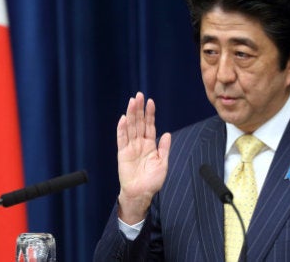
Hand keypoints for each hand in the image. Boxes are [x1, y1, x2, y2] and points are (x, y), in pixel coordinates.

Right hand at [116, 92, 170, 224]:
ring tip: (132, 102)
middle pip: (139, 123)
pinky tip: (123, 119)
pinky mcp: (122, 153)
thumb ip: (164, 148)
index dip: (150, 114)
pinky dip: (122, 129)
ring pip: (130, 127)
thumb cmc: (152, 181)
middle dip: (139, 109)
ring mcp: (130, 147)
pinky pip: (122, 139)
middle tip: (139, 96)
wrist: (141, 194)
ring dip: (131, 115)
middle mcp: (139, 144)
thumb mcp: (162, 163)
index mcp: (150, 145)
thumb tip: (167, 134)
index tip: (150, 101)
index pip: (149, 125)